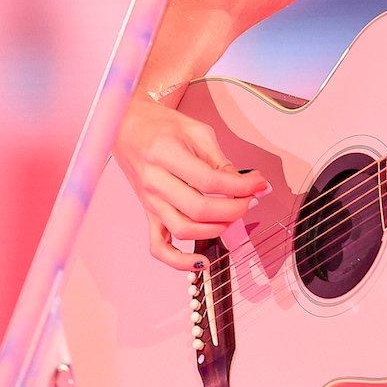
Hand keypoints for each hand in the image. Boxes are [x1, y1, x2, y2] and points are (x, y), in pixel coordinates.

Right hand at [114, 99, 269, 271]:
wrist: (127, 126)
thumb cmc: (161, 125)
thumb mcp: (196, 131)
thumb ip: (219, 159)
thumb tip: (245, 183)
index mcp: (166, 155)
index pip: (210, 181)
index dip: (242, 187)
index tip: (260, 184)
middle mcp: (154, 182)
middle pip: (200, 209)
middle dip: (235, 209)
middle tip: (252, 199)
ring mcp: (149, 202)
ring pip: (184, 230)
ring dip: (217, 229)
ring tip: (234, 217)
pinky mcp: (148, 214)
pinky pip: (159, 246)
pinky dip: (179, 261)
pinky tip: (202, 261)